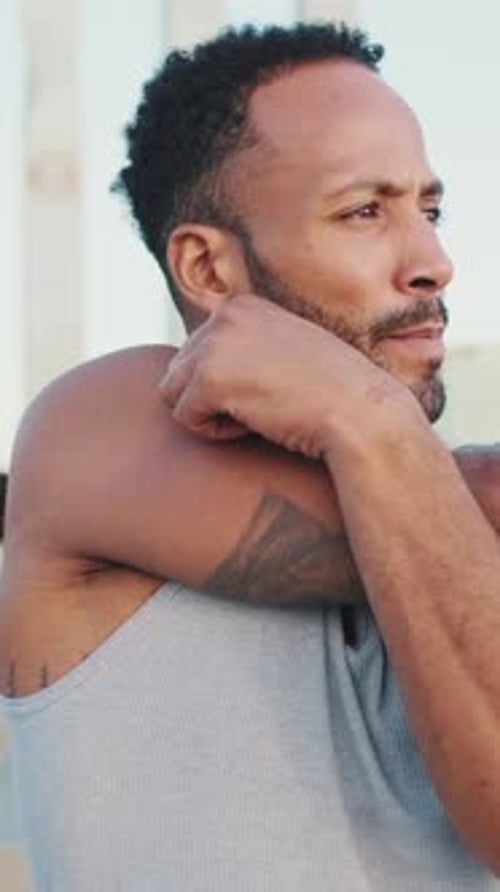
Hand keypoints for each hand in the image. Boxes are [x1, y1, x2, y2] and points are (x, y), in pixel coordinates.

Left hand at [160, 295, 411, 459]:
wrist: (361, 412)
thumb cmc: (331, 395)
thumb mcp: (285, 354)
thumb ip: (246, 349)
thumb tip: (199, 370)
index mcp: (243, 306)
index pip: (198, 352)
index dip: (227, 384)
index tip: (268, 390)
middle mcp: (224, 314)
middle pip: (180, 371)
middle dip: (211, 397)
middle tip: (260, 406)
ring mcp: (215, 343)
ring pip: (174, 393)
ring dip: (209, 414)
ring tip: (255, 415)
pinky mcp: (210, 377)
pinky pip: (184, 417)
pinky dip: (214, 432)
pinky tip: (255, 424)